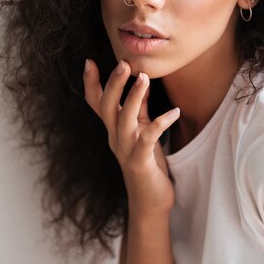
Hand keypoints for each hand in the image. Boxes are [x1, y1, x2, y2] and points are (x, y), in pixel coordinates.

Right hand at [83, 59, 179, 217]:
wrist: (150, 202)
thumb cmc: (147, 164)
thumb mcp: (142, 131)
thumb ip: (140, 108)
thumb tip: (141, 81)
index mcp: (113, 130)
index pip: (96, 103)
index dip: (91, 84)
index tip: (89, 61)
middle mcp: (115, 138)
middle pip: (107, 107)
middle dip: (113, 84)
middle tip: (123, 63)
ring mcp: (126, 151)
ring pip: (124, 119)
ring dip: (134, 97)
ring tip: (144, 77)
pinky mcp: (141, 162)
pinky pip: (148, 139)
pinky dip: (160, 123)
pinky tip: (174, 112)